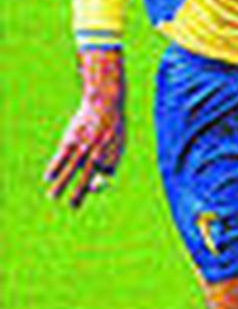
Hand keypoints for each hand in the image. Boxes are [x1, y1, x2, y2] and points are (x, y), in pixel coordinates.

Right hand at [45, 49, 125, 208]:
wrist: (105, 102)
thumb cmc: (112, 124)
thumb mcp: (118, 141)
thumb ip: (112, 157)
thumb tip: (107, 175)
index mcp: (113, 153)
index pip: (106, 172)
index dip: (98, 180)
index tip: (90, 187)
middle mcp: (99, 151)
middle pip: (87, 176)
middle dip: (79, 193)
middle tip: (73, 207)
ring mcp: (85, 145)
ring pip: (71, 169)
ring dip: (61, 184)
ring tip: (53, 197)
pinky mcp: (72, 139)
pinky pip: (62, 156)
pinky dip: (54, 167)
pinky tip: (48, 177)